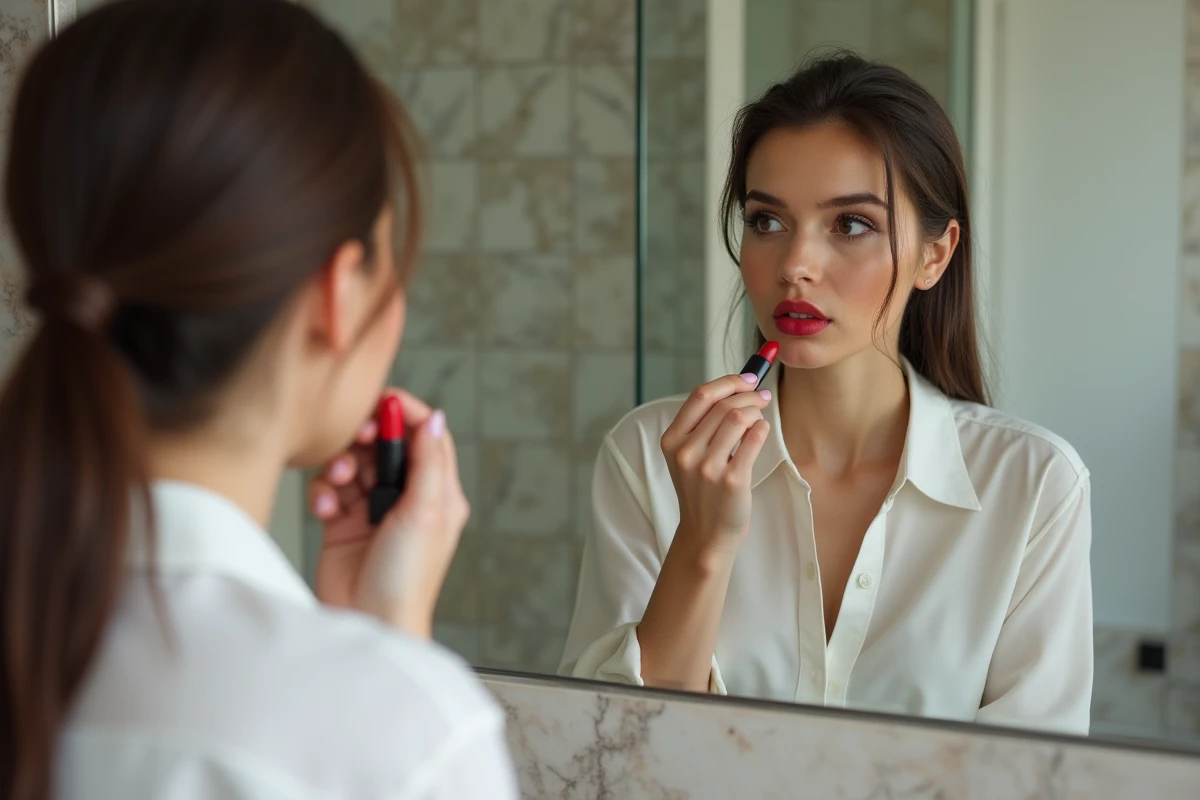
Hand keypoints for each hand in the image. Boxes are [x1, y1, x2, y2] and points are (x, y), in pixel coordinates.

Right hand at [309, 389, 468, 637]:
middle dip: (366, 437)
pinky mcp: (342, 522)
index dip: (405, 413)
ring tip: (339, 481)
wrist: (369, 623)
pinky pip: (329, 488)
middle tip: (355, 438)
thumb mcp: (425, 513)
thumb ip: (428, 462)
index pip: (426, 435)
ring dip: (341, 465)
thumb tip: (434, 417)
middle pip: (385, 444)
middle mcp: (407, 496)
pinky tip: (325, 509)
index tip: (382, 399)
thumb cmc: (405, 578)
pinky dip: (324, 492)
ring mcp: (373, 508)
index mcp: (438, 492)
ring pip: (353, 462)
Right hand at [660, 373, 770, 560]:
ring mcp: (708, 467)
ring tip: (760, 416)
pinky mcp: (731, 480)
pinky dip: (762, 429)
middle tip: (762, 396)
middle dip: (749, 394)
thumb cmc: (703, 489)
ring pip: (738, 417)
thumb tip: (738, 384)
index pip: (700, 395)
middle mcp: (686, 452)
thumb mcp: (688, 455)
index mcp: (671, 440)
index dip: (728, 381)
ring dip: (756, 410)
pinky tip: (762, 431)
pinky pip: (754, 439)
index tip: (748, 378)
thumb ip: (704, 423)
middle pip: (723, 404)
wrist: (706, 533)